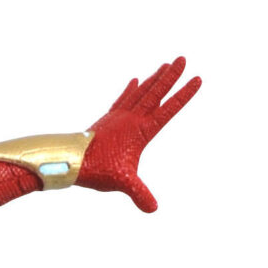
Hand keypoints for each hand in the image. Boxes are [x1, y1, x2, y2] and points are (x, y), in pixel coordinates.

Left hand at [80, 58, 200, 212]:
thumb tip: (152, 209)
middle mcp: (131, 119)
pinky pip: (123, 99)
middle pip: (155, 93)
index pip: (168, 110)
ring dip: (154, 79)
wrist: (70, 160)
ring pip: (141, 92)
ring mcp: (119, 117)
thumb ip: (140, 193)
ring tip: (165, 65)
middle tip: (183, 59)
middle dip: (170, 77)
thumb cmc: (96, 169)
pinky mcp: (108, 119)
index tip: (197, 79)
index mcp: (140, 131)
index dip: (183, 95)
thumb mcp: (122, 182)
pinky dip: (131, 89)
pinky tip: (136, 80)